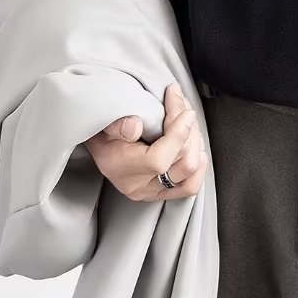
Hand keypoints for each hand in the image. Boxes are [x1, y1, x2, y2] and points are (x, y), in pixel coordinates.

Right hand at [84, 81, 207, 200]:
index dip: (178, 134)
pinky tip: (194, 142)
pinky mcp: (164, 192)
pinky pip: (191, 185)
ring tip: (188, 121)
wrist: (99, 144)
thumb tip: (134, 125)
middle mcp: (140, 186)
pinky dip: (198, 161)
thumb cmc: (100, 131)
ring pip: (191, 174)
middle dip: (189, 130)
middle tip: (184, 105)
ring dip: (196, 143)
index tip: (184, 110)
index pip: (159, 160)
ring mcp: (153, 192)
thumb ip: (115, 123)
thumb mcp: (101, 123)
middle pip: (181, 164)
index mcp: (121, 169)